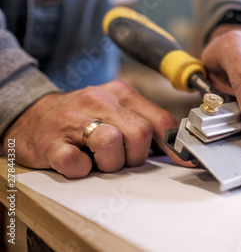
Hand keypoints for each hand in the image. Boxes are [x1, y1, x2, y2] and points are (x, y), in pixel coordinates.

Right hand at [1, 81, 191, 177]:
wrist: (31, 117)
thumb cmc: (83, 117)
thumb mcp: (117, 110)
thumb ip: (147, 124)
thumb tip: (178, 149)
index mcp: (122, 94)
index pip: (160, 120)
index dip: (175, 146)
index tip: (184, 162)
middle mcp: (99, 102)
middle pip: (140, 134)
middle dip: (136, 156)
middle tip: (120, 158)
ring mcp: (74, 121)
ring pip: (111, 144)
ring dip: (110, 164)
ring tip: (98, 160)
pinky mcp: (51, 143)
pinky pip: (76, 163)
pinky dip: (81, 170)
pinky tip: (78, 163)